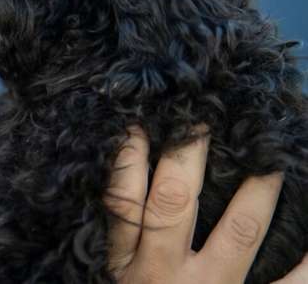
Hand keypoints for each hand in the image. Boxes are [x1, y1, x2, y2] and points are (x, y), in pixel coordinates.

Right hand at [104, 126, 307, 282]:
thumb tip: (125, 164)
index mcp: (128, 263)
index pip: (123, 201)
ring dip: (256, 187)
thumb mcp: (113, 277)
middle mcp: (165, 274)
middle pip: (174, 202)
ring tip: (270, 151)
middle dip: (187, 154)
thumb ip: (121, 233)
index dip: (127, 157)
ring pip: (238, 230)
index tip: (138, 120)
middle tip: (205, 114)